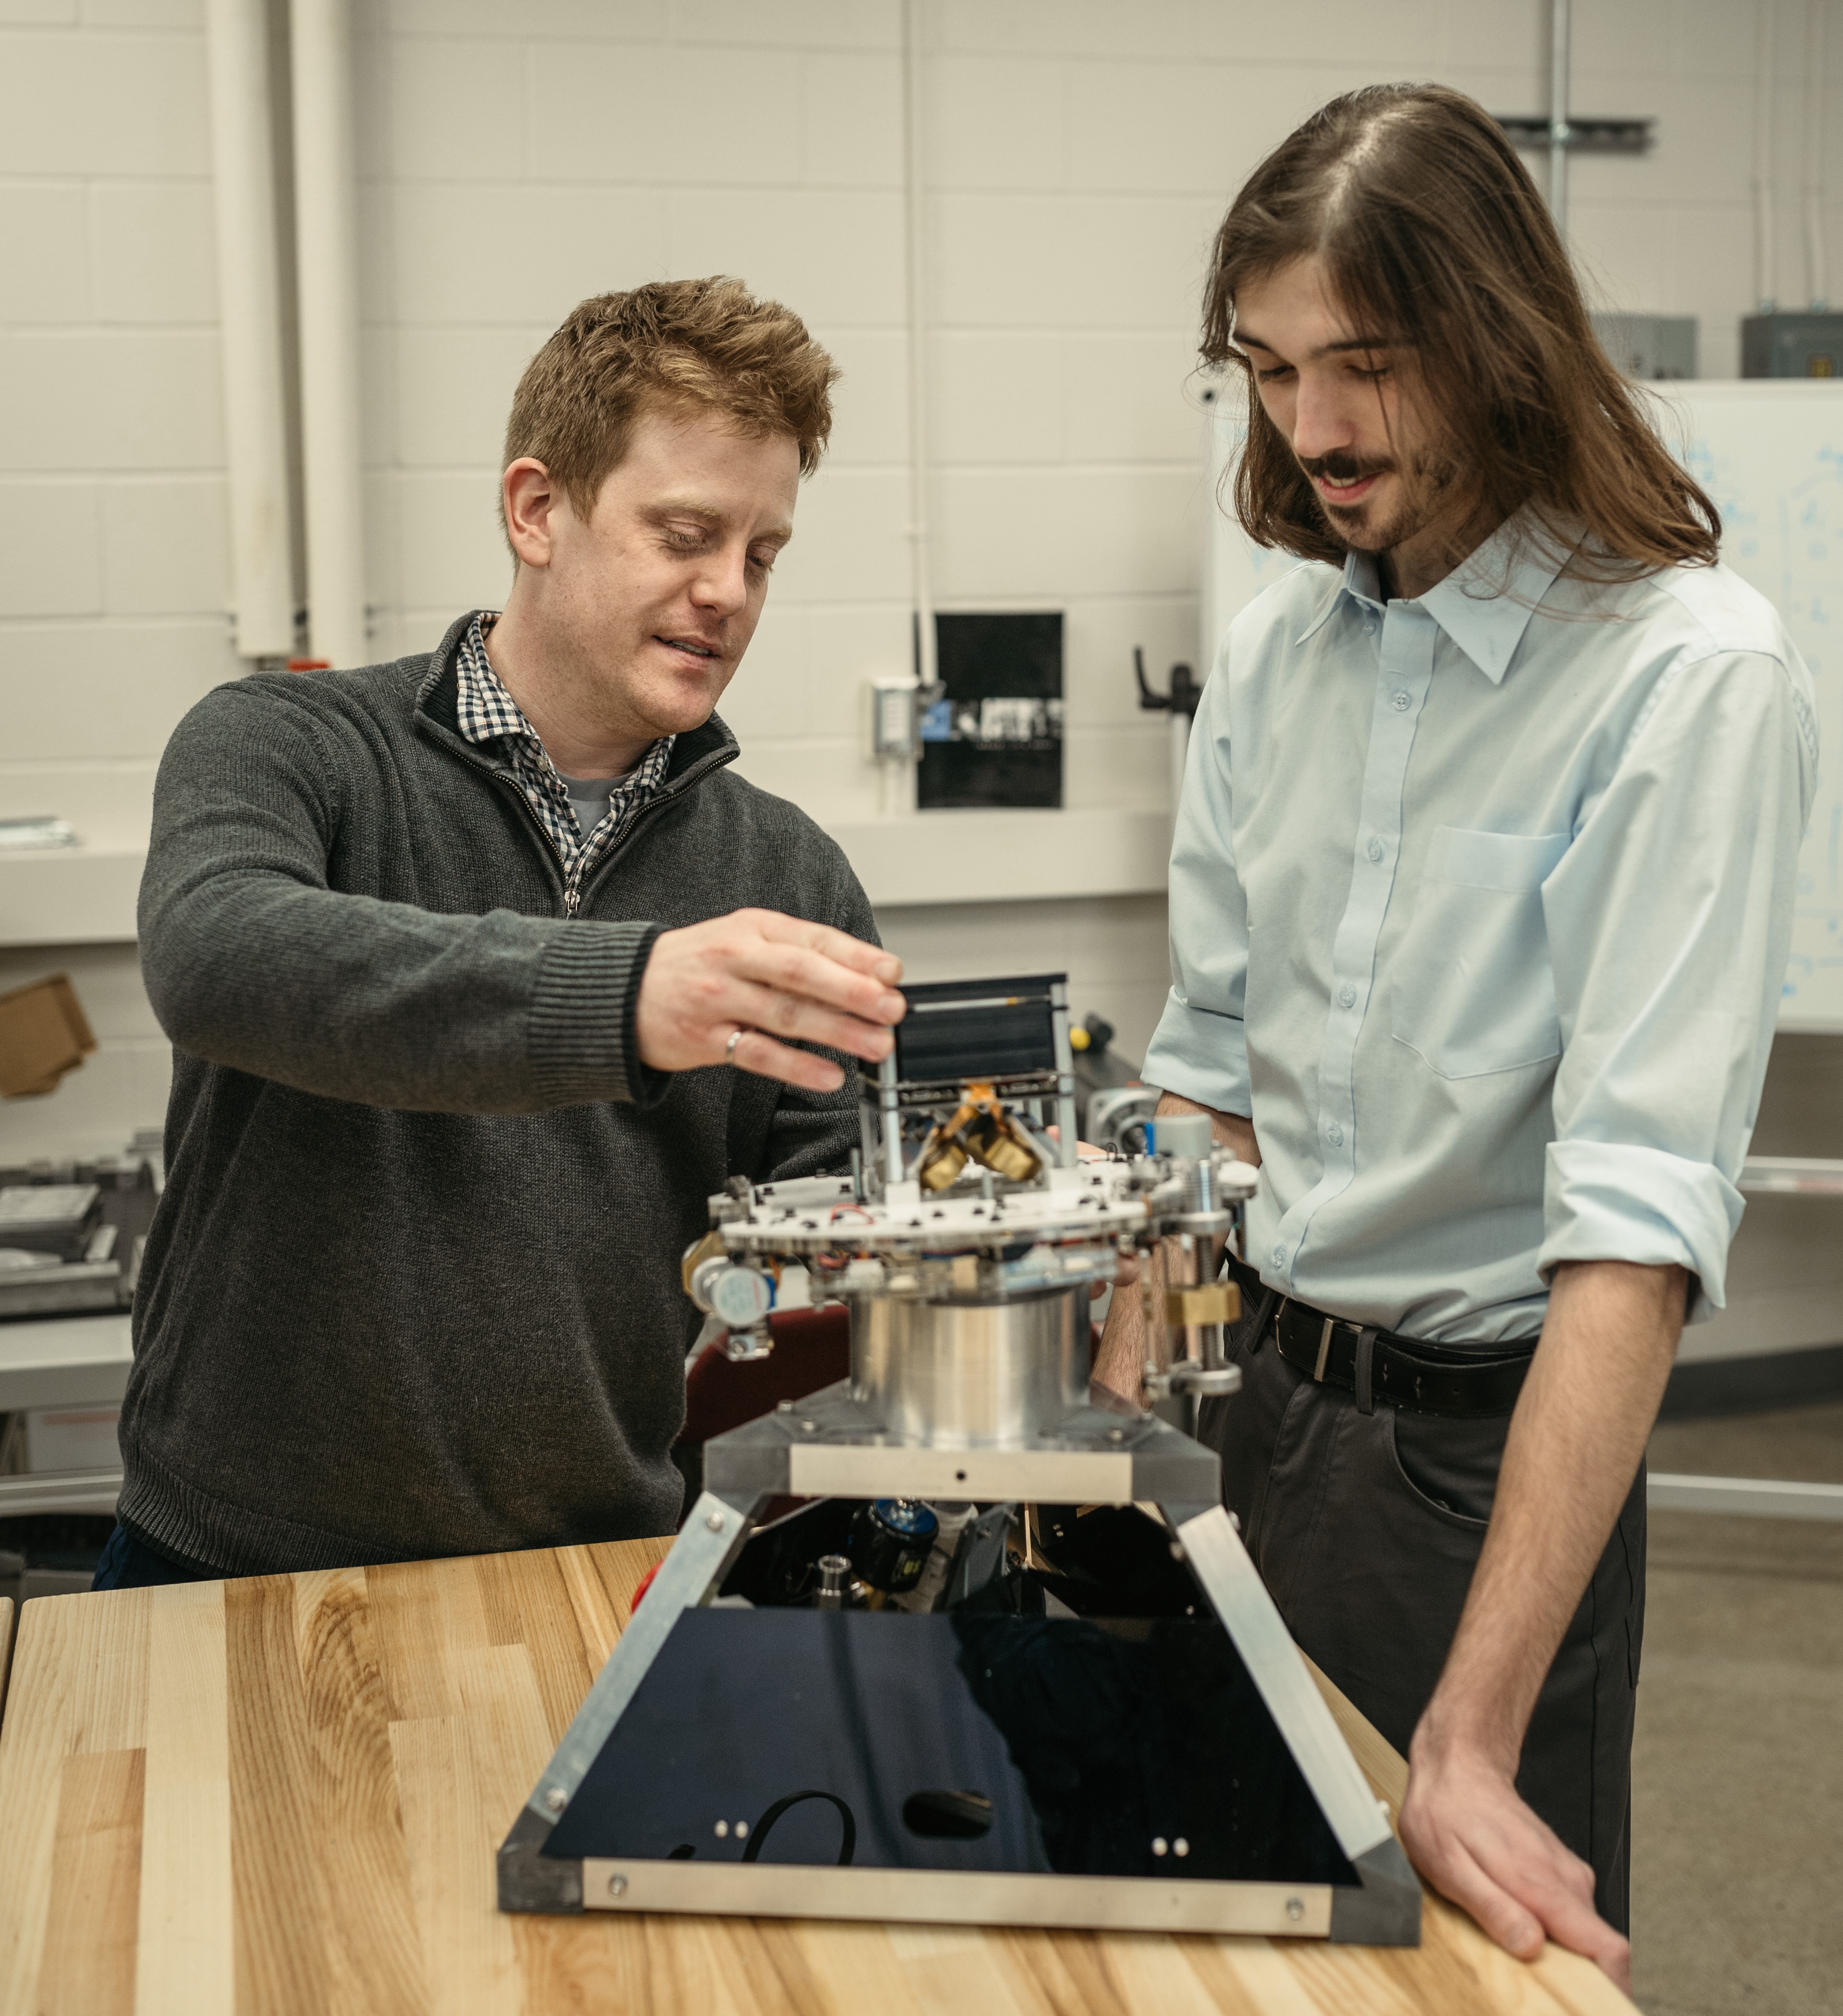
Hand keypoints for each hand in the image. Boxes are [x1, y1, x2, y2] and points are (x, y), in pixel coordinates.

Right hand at [636, 910, 903, 1093]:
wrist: (621, 990)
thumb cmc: (694, 965)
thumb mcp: (742, 940)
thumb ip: (795, 953)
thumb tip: (861, 975)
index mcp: (752, 929)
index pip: (813, 939)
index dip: (857, 956)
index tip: (893, 973)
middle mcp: (736, 958)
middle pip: (802, 972)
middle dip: (853, 991)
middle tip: (891, 1008)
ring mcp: (719, 999)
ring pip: (786, 1014)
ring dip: (838, 1031)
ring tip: (875, 1044)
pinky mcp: (704, 1038)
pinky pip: (758, 1054)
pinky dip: (797, 1066)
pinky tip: (829, 1075)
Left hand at [1399, 1726, 1630, 1992]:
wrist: (1458, 1766)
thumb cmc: (1446, 1813)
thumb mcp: (1449, 1867)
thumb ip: (1493, 1909)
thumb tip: (1531, 1948)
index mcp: (1544, 1884)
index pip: (1608, 1947)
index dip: (1611, 1988)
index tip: (1588, 2006)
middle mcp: (1566, 1879)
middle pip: (1597, 1950)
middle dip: (1573, 1977)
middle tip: (1527, 1982)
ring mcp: (1567, 1874)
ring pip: (1582, 1935)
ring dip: (1557, 1953)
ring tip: (1509, 1943)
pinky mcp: (1560, 1873)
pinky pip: (1568, 1916)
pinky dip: (1550, 1931)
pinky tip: (1513, 1918)